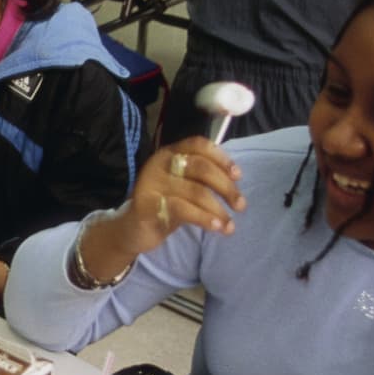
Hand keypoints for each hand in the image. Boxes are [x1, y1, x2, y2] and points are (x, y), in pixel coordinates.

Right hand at [77, 139, 244, 280]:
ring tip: (230, 225)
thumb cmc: (165, 205)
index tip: (238, 176)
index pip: (198, 144)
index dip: (222, 158)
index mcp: (169, 153)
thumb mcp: (184, 186)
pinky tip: (217, 228)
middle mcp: (159, 163)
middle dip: (226, 187)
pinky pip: (184, 209)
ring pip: (196, 191)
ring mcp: (152, 183)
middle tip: (240, 205)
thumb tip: (235, 178)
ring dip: (218, 209)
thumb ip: (202, 178)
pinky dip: (205, 218)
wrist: (133, 230)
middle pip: (201, 167)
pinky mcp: (148, 205)